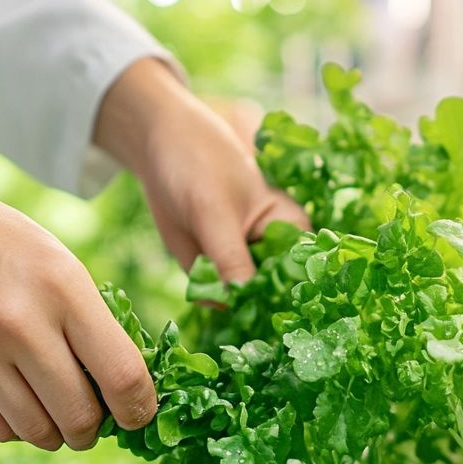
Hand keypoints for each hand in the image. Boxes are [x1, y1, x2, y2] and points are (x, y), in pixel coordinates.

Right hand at [0, 155, 155, 449]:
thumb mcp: (55, 260)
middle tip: (92, 422)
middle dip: (94, 430)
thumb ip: (90, 319)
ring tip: (54, 415)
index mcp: (62, 288)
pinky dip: (16, 427)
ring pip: (39, 432)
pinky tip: (15, 402)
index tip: (138, 415)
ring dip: (56, 434)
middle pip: (81, 416)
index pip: (123, 374)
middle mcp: (20, 325)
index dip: (140, 408)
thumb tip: (127, 386)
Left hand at [94, 58, 309, 283]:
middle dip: (253, 305)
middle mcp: (274, 251)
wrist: (162, 147)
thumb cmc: (199, 165)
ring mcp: (244, 263)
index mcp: (293, 231)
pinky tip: (196, 274)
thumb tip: (241, 304)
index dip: (289, 298)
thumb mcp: (214, 211)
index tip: (274, 315)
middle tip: (231, 299)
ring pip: (241, 301)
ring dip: (221, 299)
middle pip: (272, 296)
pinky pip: (215, 298)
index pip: (300, 275)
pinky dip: (204, 293)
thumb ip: (230, 258)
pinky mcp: (218, 270)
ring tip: (207, 271)